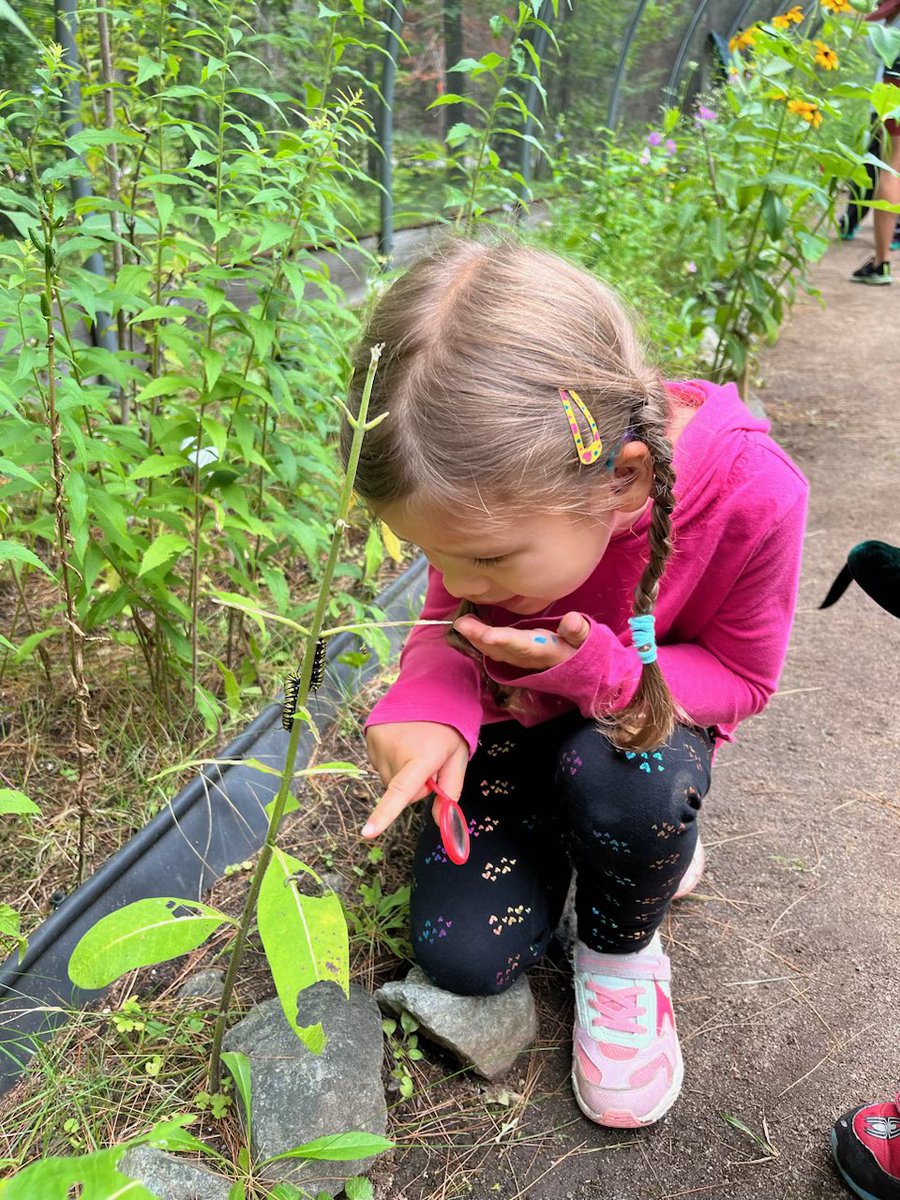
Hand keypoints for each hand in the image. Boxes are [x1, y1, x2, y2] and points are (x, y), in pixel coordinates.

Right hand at [362, 721, 468, 838]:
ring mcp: (379, 743)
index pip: (401, 792)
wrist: (428, 692)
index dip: (384, 814)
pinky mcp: (370, 737)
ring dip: (402, 772)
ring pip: (389, 779)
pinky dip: (392, 760)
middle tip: (429, 762)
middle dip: (416, 785)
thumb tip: (439, 821)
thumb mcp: (458, 758)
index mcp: (423, 757)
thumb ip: (451, 790)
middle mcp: (397, 750)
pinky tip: (402, 743)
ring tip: (415, 748)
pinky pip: (380, 764)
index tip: (368, 833)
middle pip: (402, 792)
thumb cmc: (447, 729)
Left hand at [452, 610, 590, 670]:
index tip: (488, 635)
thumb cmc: (582, 648)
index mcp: (546, 651)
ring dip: (476, 639)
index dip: (505, 640)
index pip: (523, 645)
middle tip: (461, 624)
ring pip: (494, 651)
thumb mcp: (586, 639)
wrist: (581, 671)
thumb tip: (572, 619)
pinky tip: (467, 628)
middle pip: (501, 649)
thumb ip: (579, 631)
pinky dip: (479, 640)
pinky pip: (494, 650)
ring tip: (460, 624)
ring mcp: (520, 659)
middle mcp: (529, 658)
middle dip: (480, 638)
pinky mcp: (515, 656)